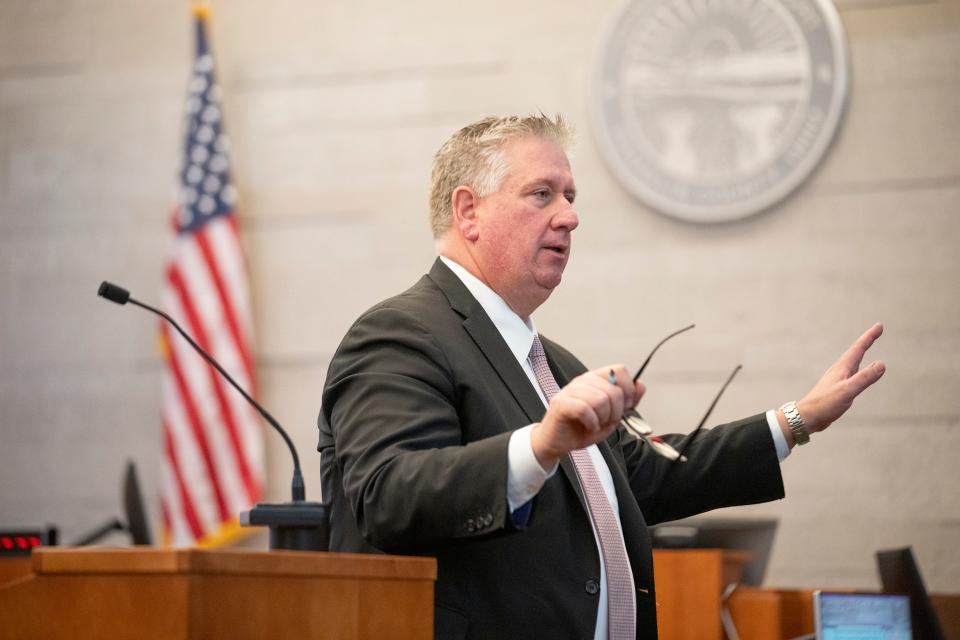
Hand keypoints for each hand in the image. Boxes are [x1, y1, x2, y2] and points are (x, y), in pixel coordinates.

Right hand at [530, 365, 644, 468]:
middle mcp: (583, 381)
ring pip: (600, 399)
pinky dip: (591, 422)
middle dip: (616, 411)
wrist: (558, 443)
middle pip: (613, 389)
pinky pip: (585, 409)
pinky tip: (589, 426)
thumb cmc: (581, 428)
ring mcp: (571, 391)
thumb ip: (627, 401)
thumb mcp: (611, 416)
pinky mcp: (561, 404)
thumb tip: (640, 385)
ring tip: (596, 424)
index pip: (619, 370)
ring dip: (603, 418)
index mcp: (595, 380)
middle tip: (607, 421)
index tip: (625, 406)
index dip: (628, 390)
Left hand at [783, 323, 885, 441]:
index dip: (869, 336)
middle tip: (877, 332)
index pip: (858, 348)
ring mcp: (838, 379)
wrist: (807, 417)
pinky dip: (858, 368)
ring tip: (866, 347)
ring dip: (861, 353)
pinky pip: (851, 373)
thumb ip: (864, 378)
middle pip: (856, 352)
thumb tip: (881, 364)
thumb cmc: (825, 404)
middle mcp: (839, 370)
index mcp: (842, 368)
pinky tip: (855, 372)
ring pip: (852, 362)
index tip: (879, 326)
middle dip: (867, 341)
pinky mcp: (837, 388)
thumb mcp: (848, 391)